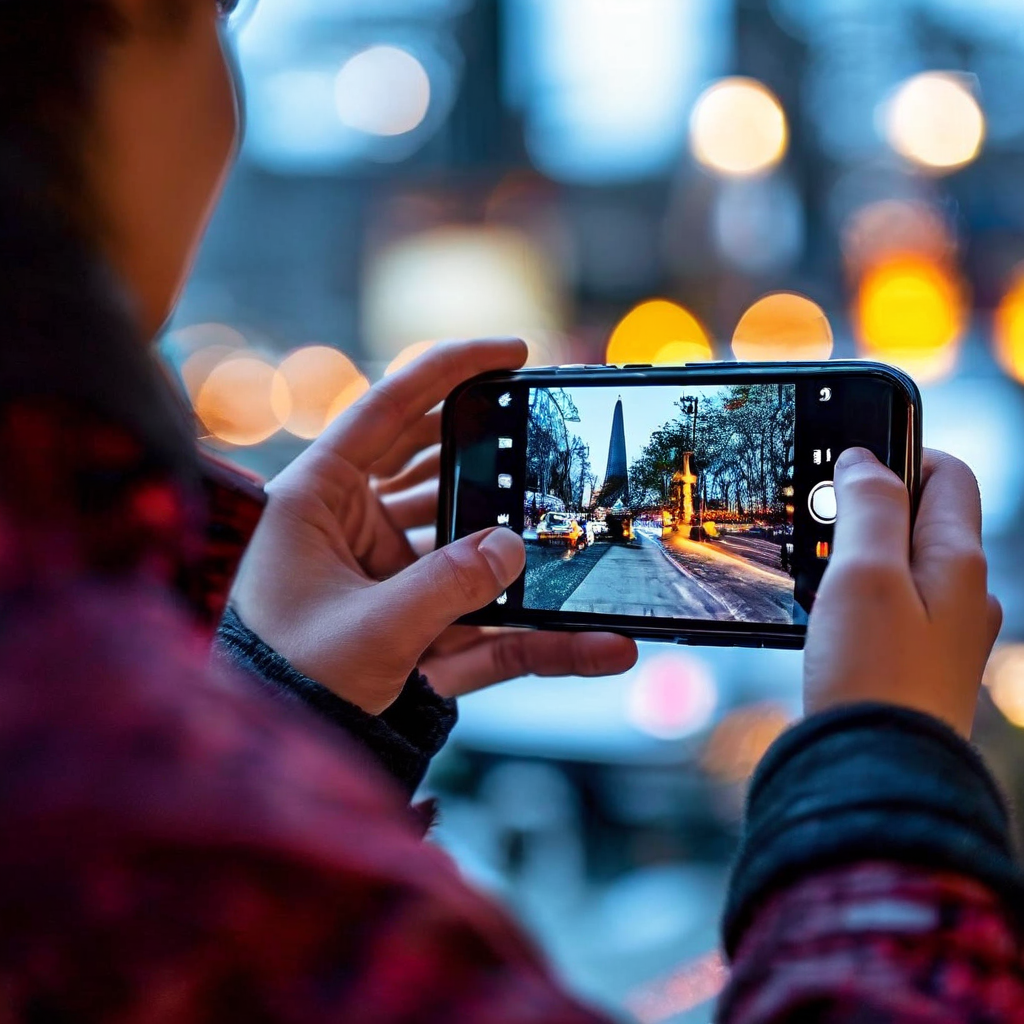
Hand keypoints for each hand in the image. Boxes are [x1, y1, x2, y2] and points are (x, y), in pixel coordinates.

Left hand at [231, 339, 637, 715]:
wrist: (283, 760)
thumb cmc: (287, 686)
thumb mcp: (366, 632)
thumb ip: (444, 587)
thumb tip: (515, 548)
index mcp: (316, 502)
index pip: (385, 412)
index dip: (447, 372)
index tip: (511, 351)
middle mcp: (355, 530)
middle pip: (434, 466)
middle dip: (492, 450)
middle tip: (545, 432)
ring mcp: (392, 578)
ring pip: (469, 542)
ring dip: (520, 543)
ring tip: (583, 530)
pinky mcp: (423, 628)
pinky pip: (489, 624)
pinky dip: (540, 637)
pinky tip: (600, 646)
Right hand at [804, 448, 1001, 736]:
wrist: (874, 773)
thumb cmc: (872, 675)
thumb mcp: (865, 573)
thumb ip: (870, 506)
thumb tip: (862, 460)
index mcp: (959, 563)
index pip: (946, 474)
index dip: (897, 454)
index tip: (844, 465)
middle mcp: (963, 596)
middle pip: (920, 520)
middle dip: (867, 508)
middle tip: (816, 519)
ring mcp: (941, 634)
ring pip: (900, 567)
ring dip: (856, 555)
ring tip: (814, 572)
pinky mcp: (913, 666)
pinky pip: (888, 608)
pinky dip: (855, 597)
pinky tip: (824, 616)